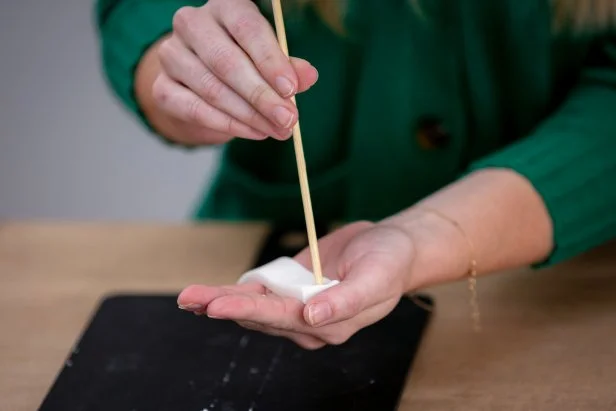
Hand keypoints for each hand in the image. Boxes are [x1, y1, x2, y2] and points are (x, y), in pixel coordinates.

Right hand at [135, 0, 318, 144]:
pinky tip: (253, 133)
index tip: (291, 90)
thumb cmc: (243, 64)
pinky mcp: (162, 88)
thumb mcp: (269, 61)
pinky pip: (195, 110)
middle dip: (261, 96)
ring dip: (249, 116)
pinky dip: (227, 125)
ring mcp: (172, 55)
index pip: (247, 29)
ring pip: (212, 89)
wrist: (199, 86)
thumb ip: (288, 67)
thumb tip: (309, 76)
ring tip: (277, 131)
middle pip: (226, 61)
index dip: (271, 61)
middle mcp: (192, 24)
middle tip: (288, 120)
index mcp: (224, 7)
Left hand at [177, 221, 420, 349]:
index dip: (248, 310)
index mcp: (329, 325)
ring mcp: (298, 307)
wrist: (391, 247)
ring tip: (189, 296)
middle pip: (259, 315)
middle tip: (190, 299)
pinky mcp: (292, 290)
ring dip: (220, 301)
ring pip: (253, 307)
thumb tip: (312, 318)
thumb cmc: (389, 262)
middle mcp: (309, 322)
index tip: (218, 305)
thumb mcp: (375, 278)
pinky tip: (208, 294)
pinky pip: (259, 293)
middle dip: (223, 307)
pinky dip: (234, 292)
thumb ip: (346, 300)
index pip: (282, 319)